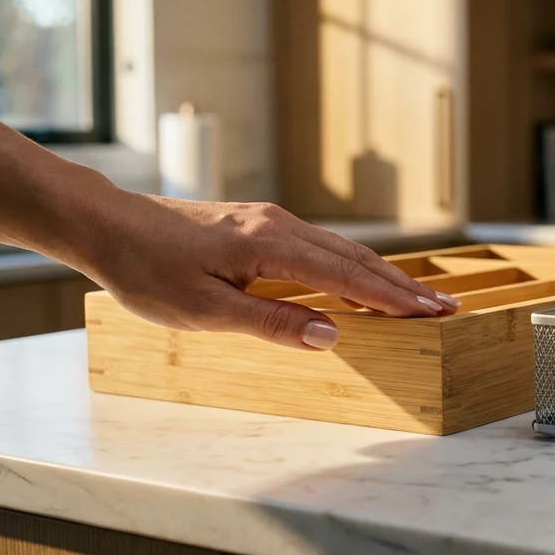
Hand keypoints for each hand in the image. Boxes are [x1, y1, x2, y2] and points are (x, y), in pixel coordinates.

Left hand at [79, 194, 458, 349]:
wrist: (108, 224)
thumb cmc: (148, 270)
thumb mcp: (206, 311)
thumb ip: (272, 323)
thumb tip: (333, 333)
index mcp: (272, 246)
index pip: (350, 276)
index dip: (395, 299)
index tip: (434, 315)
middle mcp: (280, 225)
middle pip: (357, 259)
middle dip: (404, 287)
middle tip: (446, 310)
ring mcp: (272, 221)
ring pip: (342, 250)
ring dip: (383, 276)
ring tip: (417, 299)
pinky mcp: (260, 225)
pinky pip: (322, 247)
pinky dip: (354, 267)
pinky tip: (362, 281)